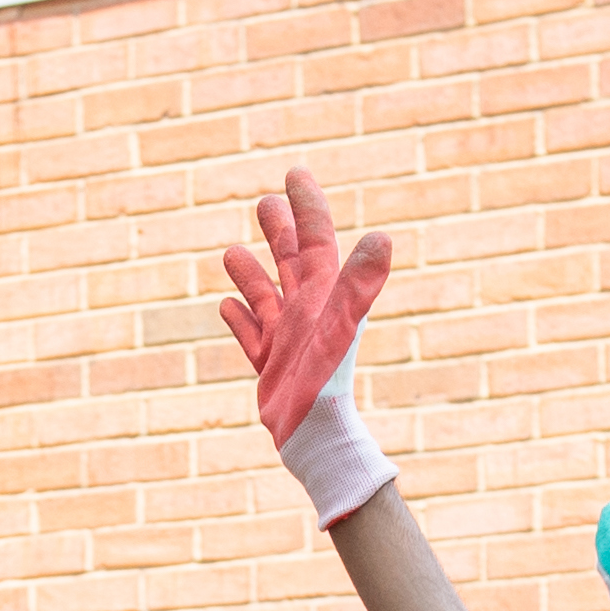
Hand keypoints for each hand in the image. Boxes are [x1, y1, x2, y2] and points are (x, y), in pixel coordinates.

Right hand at [221, 168, 397, 523]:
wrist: (318, 438)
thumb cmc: (328, 382)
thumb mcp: (340, 325)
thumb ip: (358, 283)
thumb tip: (383, 238)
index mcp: (324, 296)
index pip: (316, 238)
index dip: (306, 204)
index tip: (294, 173)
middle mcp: (308, 314)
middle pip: (291, 261)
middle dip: (280, 230)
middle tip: (265, 201)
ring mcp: (288, 340)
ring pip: (266, 296)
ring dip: (251, 273)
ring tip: (232, 251)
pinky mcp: (271, 367)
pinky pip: (252, 336)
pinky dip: (239, 319)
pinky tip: (226, 306)